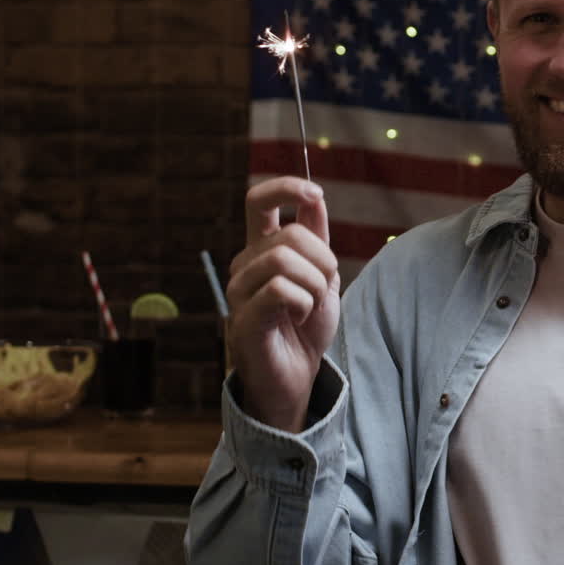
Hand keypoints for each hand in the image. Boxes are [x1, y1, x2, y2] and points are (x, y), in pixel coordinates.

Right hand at [226, 177, 339, 431]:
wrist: (298, 376)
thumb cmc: (306, 328)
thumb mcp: (322, 277)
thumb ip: (317, 239)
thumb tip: (315, 197)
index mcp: (262, 250)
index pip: (259, 202)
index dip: (286, 188)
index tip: (314, 193)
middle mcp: (245, 264)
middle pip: (289, 233)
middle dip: (323, 259)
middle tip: (324, 287)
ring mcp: (240, 290)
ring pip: (283, 259)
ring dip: (314, 285)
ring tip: (309, 307)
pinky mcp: (243, 317)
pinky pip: (280, 290)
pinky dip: (303, 304)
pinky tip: (298, 318)